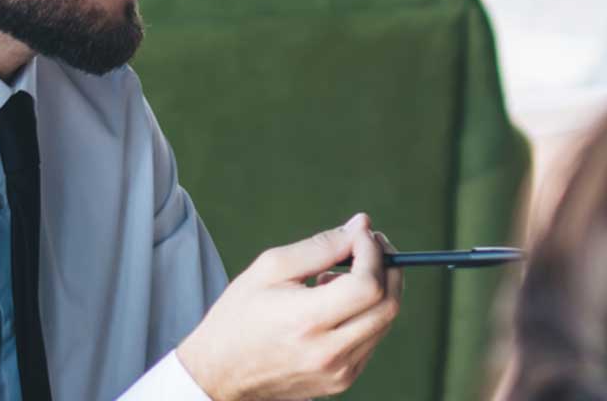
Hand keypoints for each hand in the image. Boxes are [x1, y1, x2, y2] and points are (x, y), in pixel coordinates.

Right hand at [178, 214, 403, 399]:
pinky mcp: (341, 381)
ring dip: (377, 291)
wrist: (219, 373)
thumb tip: (362, 225)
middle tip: (370, 246)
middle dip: (388, 268)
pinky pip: (372, 340)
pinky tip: (335, 305)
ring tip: (339, 278)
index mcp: (306, 321)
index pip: (367, 285)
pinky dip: (366, 314)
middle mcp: (328, 352)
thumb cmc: (239, 315)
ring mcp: (338, 372)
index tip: (362, 235)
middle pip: (388, 305)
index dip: (373, 254)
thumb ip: (321, 245)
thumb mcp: (271, 268)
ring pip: (384, 322)